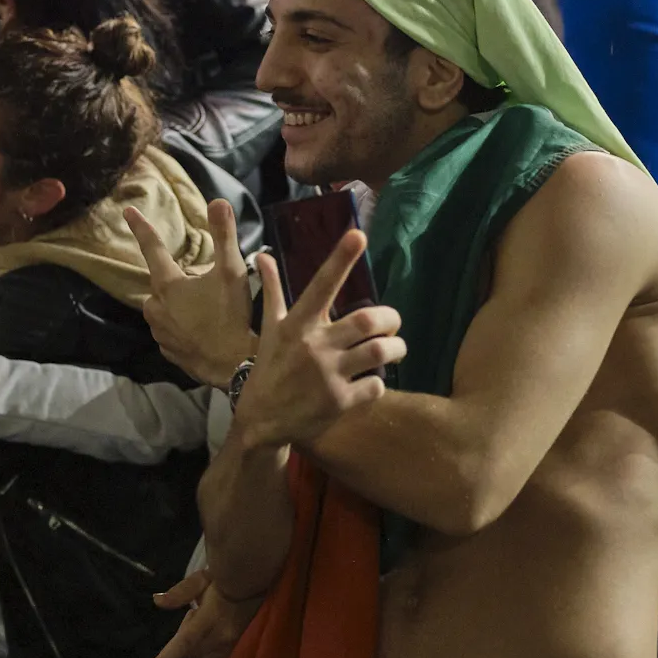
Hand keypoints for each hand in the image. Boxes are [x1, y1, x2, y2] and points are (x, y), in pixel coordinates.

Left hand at [125, 199, 255, 385]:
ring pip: (162, 309)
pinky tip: (199, 330)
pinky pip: (170, 332)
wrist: (233, 364)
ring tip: (204, 309)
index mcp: (168, 285)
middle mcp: (156, 308)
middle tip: (202, 285)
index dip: (141, 227)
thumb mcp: (232, 271)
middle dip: (175, 280)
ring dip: (176, 305)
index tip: (127, 211)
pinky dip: (180, 327)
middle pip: (160, 284)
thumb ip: (224, 235)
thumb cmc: (230, 315)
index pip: (152, 248)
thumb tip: (218, 201)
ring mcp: (160, 333)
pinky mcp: (168, 352)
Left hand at [143, 568, 262, 657]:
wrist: (258, 586)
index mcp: (209, 618)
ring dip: (197, 654)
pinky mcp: (243, 656)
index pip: (183, 643)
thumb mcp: (201, 580)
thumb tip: (157, 601)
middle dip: (186, 644)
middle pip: (190, 655)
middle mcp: (222, 638)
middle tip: (198, 624)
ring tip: (208, 635)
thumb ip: (180, 592)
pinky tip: (212, 652)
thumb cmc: (226, 582)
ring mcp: (234, 650)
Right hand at [236, 233, 404, 451]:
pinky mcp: (340, 402)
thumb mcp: (268, 330)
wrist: (260, 422)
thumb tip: (263, 257)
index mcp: (297, 324)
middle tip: (392, 324)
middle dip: (391, 318)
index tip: (359, 234)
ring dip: (396, 348)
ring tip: (394, 348)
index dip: (340, 259)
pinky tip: (370, 382)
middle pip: (369, 319)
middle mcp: (314, 346)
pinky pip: (376, 385)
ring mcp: (328, 375)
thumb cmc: (268, 369)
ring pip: (380, 351)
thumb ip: (272, 292)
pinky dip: (378, 382)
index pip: (321, 285)